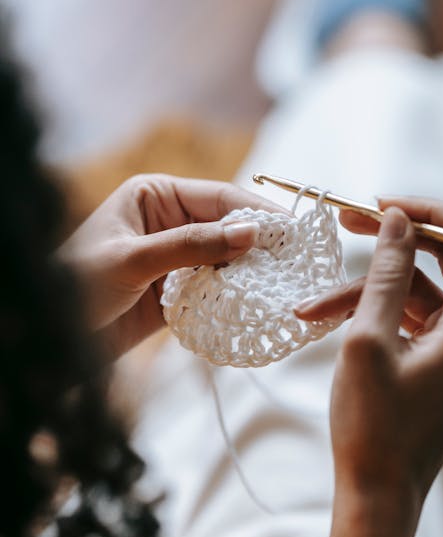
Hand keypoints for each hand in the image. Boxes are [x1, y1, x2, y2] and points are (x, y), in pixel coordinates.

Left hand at [62, 173, 285, 357]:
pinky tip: (258, 305)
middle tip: (298, 261)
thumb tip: (250, 232)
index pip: (219, 197)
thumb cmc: (75, 285)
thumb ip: (192, 245)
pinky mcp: (176, 294)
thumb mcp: (133, 260)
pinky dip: (235, 298)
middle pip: (229, 228)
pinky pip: (215, 291)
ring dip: (252, 273)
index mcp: (154, 196)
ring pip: (227, 261)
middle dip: (260, 244)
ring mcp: (175, 259)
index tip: (292, 230)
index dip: (257, 212)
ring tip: (286, 285)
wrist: (50, 340)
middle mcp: (168, 222)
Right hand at [295, 197, 442, 514]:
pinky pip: (419, 318)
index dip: (430, 211)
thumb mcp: (369, 339)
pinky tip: (328, 318)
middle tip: (346, 219)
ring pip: (421, 291)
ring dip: (369, 291)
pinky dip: (380, 314)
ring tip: (312, 306)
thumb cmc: (373, 425)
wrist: (380, 496)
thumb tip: (399, 218)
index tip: (381, 203)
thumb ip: (388, 272)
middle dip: (394, 240)